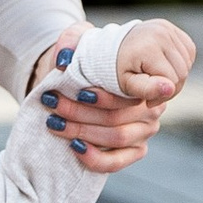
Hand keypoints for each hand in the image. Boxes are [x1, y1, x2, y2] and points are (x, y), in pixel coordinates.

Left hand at [32, 24, 191, 175]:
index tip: (77, 92)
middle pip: (117, 117)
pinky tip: (75, 148)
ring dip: (82, 131)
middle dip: (79, 112)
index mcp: (143, 80)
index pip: (129, 95)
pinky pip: (118, 161)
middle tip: (53, 104)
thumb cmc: (85, 60)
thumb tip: (64, 60)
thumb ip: (73, 40)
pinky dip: (96, 158)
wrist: (81, 80)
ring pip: (116, 137)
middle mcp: (150, 106)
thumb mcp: (78, 41)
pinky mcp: (136, 150)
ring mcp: (145, 130)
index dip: (103, 97)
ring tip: (54, 122)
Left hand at [115, 17, 196, 106]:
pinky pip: (188, 52)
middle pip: (183, 72)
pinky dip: (179, 63)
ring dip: (175, 76)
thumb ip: (147, 89)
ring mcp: (167, 28)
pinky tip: (163, 66)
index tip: (147, 101)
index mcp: (148, 48)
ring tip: (156, 80)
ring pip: (187, 64)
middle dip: (170, 88)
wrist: (109, 49)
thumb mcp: (127, 85)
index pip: (172, 81)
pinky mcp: (171, 28)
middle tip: (152, 93)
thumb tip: (170, 88)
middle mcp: (161, 33)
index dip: (162, 96)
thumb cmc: (117, 71)